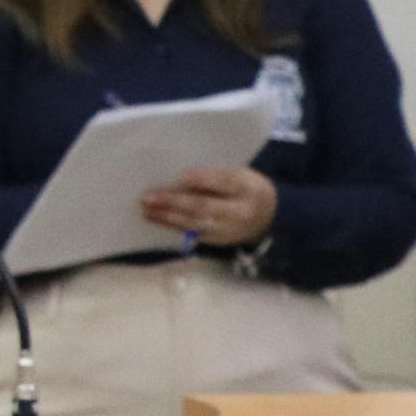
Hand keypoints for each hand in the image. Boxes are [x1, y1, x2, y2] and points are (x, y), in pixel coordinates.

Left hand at [139, 163, 277, 246]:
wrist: (269, 217)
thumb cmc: (246, 188)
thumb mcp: (242, 175)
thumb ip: (217, 176)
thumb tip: (181, 175)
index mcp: (247, 188)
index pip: (225, 182)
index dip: (204, 179)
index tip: (182, 175)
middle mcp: (239, 211)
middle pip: (204, 206)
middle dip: (174, 202)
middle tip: (148, 197)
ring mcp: (228, 230)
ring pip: (194, 222)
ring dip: (166, 216)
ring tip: (146, 209)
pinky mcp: (218, 241)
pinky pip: (192, 233)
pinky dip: (172, 226)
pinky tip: (155, 218)